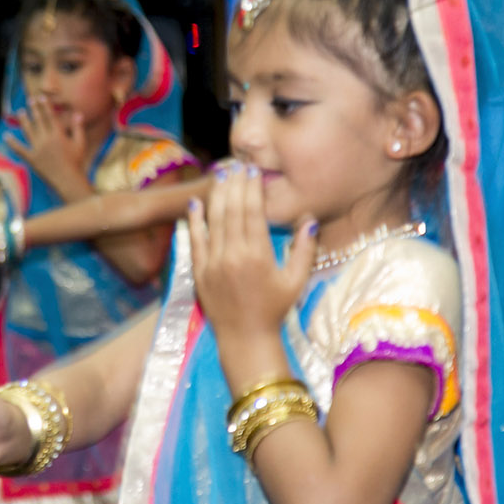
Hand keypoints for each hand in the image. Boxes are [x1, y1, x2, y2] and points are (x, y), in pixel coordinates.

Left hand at [7, 96, 88, 195]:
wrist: (68, 180)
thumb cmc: (76, 162)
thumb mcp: (80, 144)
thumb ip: (78, 128)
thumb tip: (78, 114)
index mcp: (58, 135)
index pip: (50, 116)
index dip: (45, 106)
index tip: (41, 97)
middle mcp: (47, 140)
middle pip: (38, 120)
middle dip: (34, 109)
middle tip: (30, 100)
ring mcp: (38, 149)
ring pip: (28, 131)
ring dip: (24, 120)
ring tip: (20, 112)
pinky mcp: (31, 159)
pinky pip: (19, 149)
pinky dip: (12, 143)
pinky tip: (6, 136)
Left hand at [186, 162, 314, 345]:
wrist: (246, 338)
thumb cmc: (275, 309)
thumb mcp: (296, 280)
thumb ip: (305, 249)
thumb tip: (308, 219)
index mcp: (258, 255)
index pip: (252, 212)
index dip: (252, 189)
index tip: (253, 171)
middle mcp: (233, 255)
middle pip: (232, 210)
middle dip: (234, 185)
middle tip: (236, 165)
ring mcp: (213, 263)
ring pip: (213, 221)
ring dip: (217, 195)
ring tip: (221, 176)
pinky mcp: (199, 272)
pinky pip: (195, 240)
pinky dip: (194, 221)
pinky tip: (196, 203)